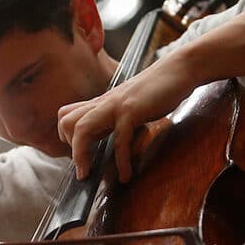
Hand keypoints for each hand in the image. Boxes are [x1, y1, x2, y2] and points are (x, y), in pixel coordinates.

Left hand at [57, 54, 196, 181]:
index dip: (67, 139)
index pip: (66, 117)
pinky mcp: (133, 111)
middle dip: (70, 148)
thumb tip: (112, 137)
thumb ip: (116, 117)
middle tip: (84, 167)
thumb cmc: (158, 89)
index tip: (81, 157)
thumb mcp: (129, 104)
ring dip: (81, 156)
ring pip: (82, 128)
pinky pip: (119, 140)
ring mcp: (116, 106)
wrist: (179, 69)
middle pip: (65, 121)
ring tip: (88, 175)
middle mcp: (103, 103)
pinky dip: (121, 162)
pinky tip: (126, 175)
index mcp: (101, 103)